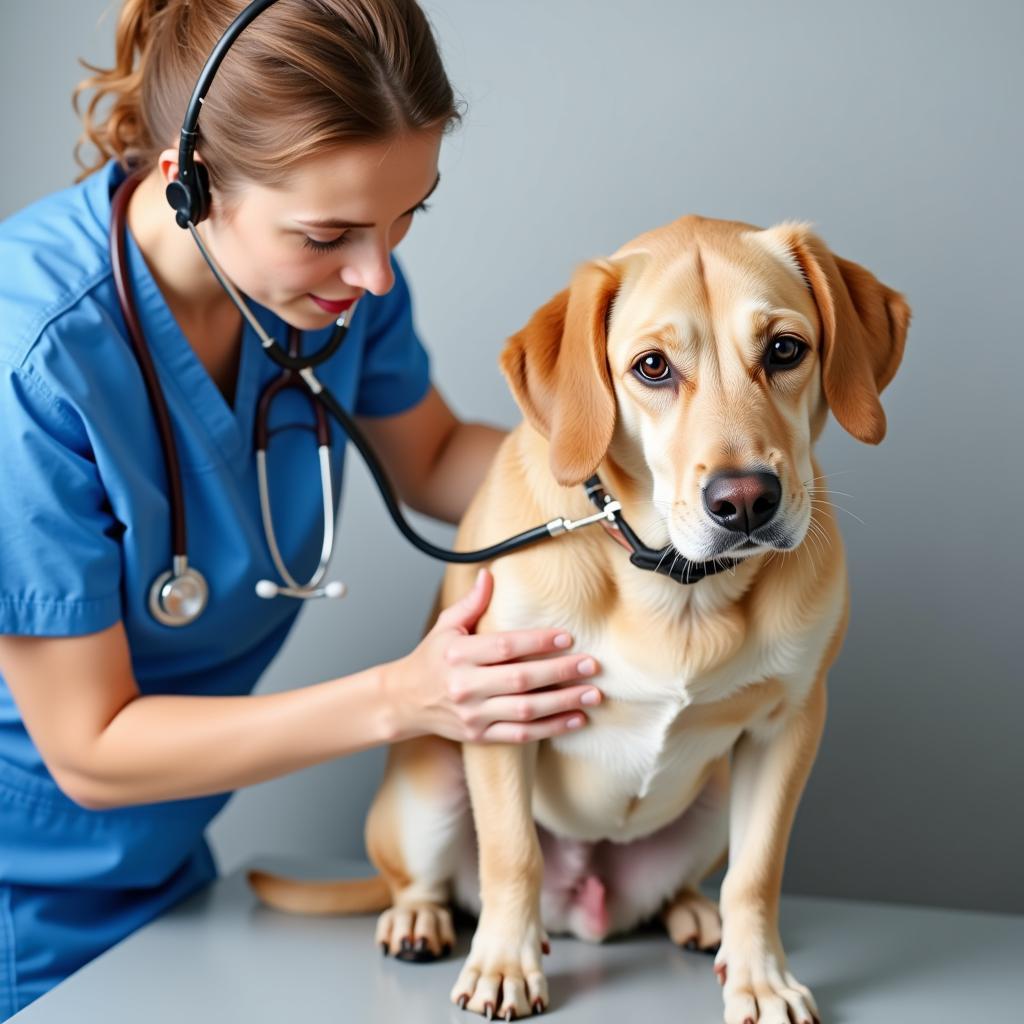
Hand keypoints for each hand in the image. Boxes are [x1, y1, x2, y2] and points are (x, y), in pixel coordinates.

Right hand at [383, 568, 601, 743]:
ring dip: (563, 703)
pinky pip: (521, 735)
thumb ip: (472, 603)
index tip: (567, 638)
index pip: (504, 647)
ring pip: (526, 711)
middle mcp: (465, 686)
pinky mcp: (480, 736)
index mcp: (458, 654)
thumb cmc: (430, 659)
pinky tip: (576, 719)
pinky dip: (551, 728)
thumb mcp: (446, 626)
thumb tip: (490, 574)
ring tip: (593, 694)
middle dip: (559, 672)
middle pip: (520, 680)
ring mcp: (474, 715)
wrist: (404, 701)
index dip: (537, 642)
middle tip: (591, 665)